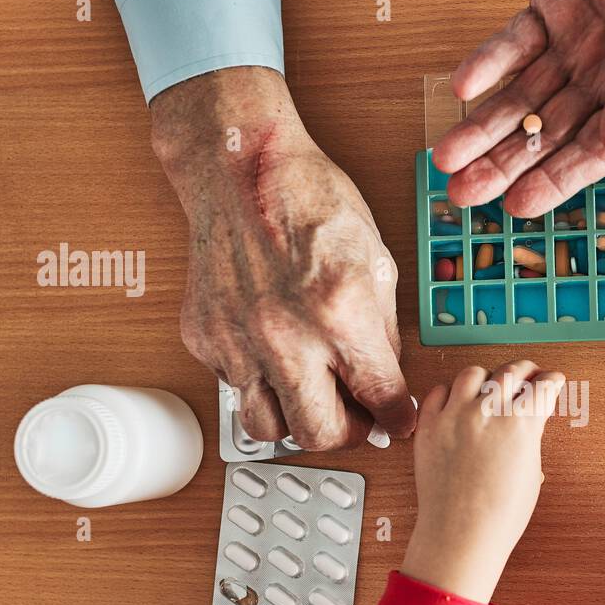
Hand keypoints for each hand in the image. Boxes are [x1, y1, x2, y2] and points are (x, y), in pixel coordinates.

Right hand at [151, 67, 414, 448]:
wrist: (241, 169)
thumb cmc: (310, 201)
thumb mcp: (376, 262)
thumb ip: (383, 332)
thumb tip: (390, 382)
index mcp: (341, 315)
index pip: (381, 399)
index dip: (398, 418)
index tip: (398, 421)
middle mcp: (286, 337)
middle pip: (319, 435)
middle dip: (347, 435)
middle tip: (357, 419)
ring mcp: (239, 342)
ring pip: (267, 427)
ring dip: (295, 420)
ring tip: (313, 396)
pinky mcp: (206, 338)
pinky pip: (235, 387)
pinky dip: (259, 383)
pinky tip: (275, 355)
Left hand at [401, 361, 565, 602]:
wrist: (460, 534)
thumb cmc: (499, 515)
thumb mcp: (531, 472)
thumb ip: (529, 438)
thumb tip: (528, 421)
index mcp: (520, 424)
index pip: (544, 385)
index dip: (552, 380)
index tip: (553, 380)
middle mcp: (487, 413)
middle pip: (511, 371)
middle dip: (525, 370)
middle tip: (528, 374)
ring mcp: (454, 416)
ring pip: (473, 373)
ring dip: (487, 376)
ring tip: (490, 385)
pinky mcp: (428, 426)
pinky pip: (437, 392)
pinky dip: (450, 392)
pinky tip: (457, 400)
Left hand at [432, 0, 604, 217]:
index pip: (594, 153)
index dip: (555, 180)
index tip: (518, 204)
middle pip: (547, 134)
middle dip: (504, 164)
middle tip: (463, 192)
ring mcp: (577, 45)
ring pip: (522, 97)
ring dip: (484, 128)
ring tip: (447, 156)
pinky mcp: (554, 7)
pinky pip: (514, 42)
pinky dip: (488, 63)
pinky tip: (465, 87)